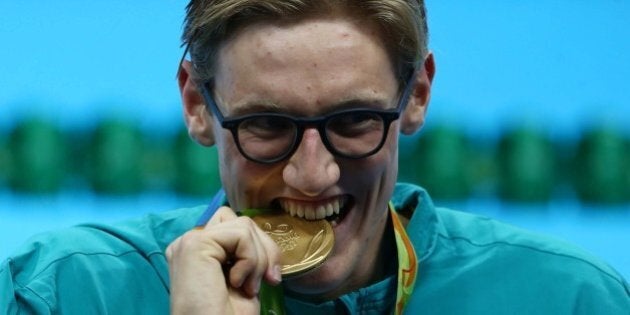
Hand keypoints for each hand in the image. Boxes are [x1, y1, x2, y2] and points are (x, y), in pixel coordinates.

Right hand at [166, 206, 281, 314]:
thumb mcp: (245, 278)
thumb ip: (246, 253)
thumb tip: (264, 236)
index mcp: (199, 252)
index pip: (236, 227)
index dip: (260, 248)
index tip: (271, 278)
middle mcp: (189, 243)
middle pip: (240, 220)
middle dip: (265, 248)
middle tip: (268, 280)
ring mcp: (189, 241)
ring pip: (243, 225)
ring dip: (258, 258)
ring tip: (248, 286)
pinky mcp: (195, 244)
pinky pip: (241, 234)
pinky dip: (251, 260)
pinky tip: (237, 283)